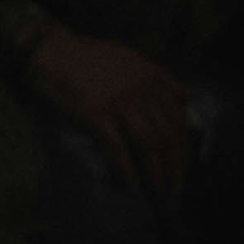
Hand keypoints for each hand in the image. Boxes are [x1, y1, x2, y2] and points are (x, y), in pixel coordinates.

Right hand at [28, 25, 189, 195]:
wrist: (56, 54)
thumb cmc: (92, 59)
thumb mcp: (134, 60)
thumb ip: (161, 79)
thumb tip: (186, 96)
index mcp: (152, 77)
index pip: (177, 116)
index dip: (183, 144)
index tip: (182, 163)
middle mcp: (140, 90)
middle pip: (167, 133)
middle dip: (174, 163)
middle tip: (174, 185)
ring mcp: (119, 104)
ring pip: (149, 143)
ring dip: (156, 171)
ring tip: (158, 189)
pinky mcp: (96, 116)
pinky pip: (118, 148)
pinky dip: (127, 169)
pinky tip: (132, 184)